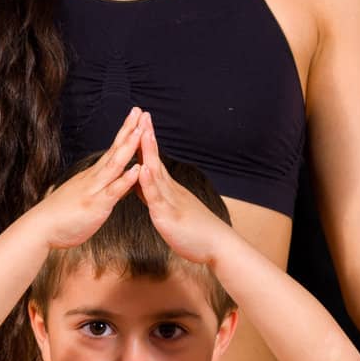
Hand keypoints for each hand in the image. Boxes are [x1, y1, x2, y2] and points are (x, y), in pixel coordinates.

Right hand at [38, 108, 141, 249]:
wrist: (41, 228)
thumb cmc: (62, 215)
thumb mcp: (87, 197)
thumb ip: (104, 188)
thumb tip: (120, 180)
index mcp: (94, 175)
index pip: (113, 149)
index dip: (125, 132)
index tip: (136, 116)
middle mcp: (95, 177)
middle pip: (115, 149)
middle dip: (129, 130)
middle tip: (140, 110)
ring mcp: (95, 189)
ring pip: (115, 164)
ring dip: (129, 146)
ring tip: (140, 130)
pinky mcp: (97, 204)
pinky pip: (114, 190)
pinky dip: (126, 179)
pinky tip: (137, 169)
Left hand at [134, 113, 228, 267]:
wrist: (218, 246)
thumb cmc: (198, 232)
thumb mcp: (174, 212)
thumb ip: (161, 199)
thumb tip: (150, 190)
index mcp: (169, 189)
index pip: (155, 161)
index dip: (147, 143)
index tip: (141, 123)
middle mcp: (170, 190)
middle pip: (155, 159)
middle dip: (147, 137)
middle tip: (142, 114)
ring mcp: (170, 200)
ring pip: (156, 172)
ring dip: (148, 151)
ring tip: (142, 131)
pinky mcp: (168, 215)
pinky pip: (157, 196)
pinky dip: (149, 181)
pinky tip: (144, 168)